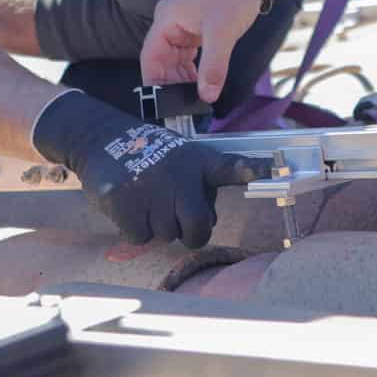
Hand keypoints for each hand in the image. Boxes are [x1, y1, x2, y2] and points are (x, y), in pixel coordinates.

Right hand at [30, 89, 251, 247]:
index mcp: (198, 162)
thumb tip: (204, 225)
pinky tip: (129, 206)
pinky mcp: (124, 201)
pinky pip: (140, 237)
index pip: (232, 168)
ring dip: (157, 227)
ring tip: (146, 201)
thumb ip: (197, 189)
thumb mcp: (180, 160)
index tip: (275, 170)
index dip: (254, 170)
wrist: (100, 139)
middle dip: (191, 233)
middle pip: (198, 227)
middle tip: (177, 222)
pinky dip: (134, 230)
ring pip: (166, 235)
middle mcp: (178, 174)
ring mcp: (151, 187)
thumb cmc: (149, 158)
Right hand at [141, 0, 261, 101]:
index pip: (150, 57)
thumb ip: (213, 67)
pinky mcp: (193, 31)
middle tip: (183, 105)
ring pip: (173, 61)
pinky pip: (186, 57)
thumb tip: (207, 95)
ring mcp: (181, 27)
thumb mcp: (222, 34)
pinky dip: (192, 71)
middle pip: (160, 61)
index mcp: (166, 20)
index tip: (162, 103)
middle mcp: (169, 23)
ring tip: (193, 97)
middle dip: (171, 83)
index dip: (154, 82)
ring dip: (182, 79)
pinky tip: (201, 83)